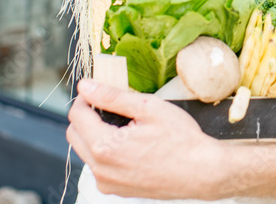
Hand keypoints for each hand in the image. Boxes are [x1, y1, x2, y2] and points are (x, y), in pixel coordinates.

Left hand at [66, 80, 222, 198]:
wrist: (201, 172)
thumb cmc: (181, 140)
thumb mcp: (148, 108)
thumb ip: (112, 96)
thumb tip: (86, 86)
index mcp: (105, 147)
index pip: (76, 116)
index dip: (85, 97)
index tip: (97, 89)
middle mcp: (101, 170)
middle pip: (74, 135)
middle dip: (85, 116)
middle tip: (108, 104)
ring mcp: (107, 183)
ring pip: (85, 151)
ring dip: (94, 134)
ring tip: (122, 124)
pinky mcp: (116, 190)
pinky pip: (98, 166)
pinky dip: (104, 151)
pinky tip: (128, 143)